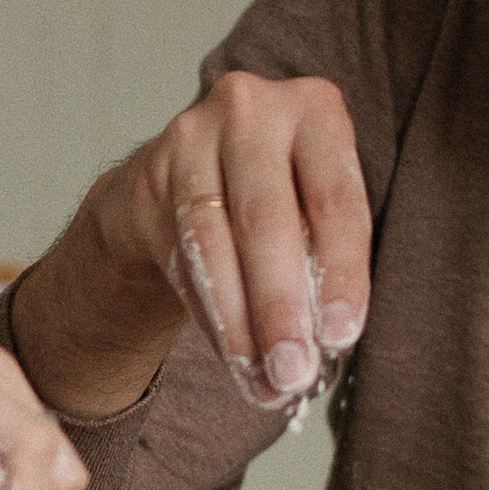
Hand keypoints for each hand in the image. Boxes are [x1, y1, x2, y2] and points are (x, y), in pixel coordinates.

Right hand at [11, 70, 370, 420]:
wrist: (186, 178)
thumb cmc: (276, 198)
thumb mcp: (316, 203)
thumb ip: (327, 253)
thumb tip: (329, 341)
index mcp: (316, 109)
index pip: (335, 199)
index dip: (342, 273)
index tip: (342, 336)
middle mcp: (250, 110)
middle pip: (267, 220)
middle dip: (281, 307)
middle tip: (294, 372)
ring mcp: (189, 139)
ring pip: (213, 245)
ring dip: (239, 324)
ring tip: (261, 380)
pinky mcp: (147, 179)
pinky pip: (178, 260)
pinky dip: (207, 316)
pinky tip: (229, 355)